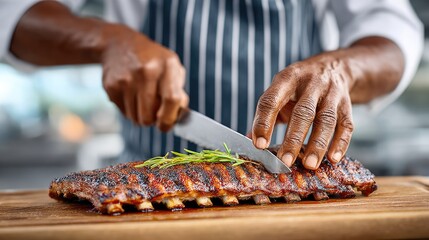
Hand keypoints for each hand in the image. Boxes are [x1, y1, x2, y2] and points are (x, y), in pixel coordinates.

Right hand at [101, 26, 187, 130]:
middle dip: (153, 120)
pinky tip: (131, 94)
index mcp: (167, 65)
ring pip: (135, 119)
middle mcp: (146, 71)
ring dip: (141, 115)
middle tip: (154, 111)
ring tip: (142, 99)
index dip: (170, 118)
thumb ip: (179, 93)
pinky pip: (123, 113)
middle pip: (149, 116)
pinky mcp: (111, 86)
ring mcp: (126, 79)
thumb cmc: (153, 61)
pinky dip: (129, 109)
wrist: (119, 45)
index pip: (172, 99)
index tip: (167, 125)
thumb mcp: (172, 68)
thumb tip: (178, 117)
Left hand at [252, 52, 354, 169]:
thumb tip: (248, 139)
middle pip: (303, 112)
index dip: (264, 122)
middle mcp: (310, 83)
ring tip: (309, 164)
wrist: (334, 66)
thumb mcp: (280, 90)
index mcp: (287, 78)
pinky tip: (333, 158)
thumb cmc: (299, 86)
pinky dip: (341, 142)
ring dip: (317, 143)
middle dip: (293, 138)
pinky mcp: (347, 103)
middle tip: (284, 161)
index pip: (272, 100)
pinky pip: (346, 124)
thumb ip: (266, 113)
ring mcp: (331, 93)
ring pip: (326, 119)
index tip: (259, 145)